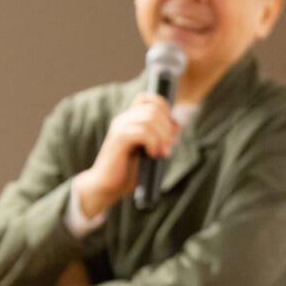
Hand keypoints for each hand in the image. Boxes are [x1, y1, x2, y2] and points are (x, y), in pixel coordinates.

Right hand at [74, 93, 179, 218]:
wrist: (108, 187)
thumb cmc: (130, 170)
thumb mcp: (152, 151)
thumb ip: (163, 136)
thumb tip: (177, 123)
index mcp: (130, 119)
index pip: (147, 98)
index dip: (163, 108)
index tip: (169, 128)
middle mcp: (124, 119)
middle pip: (154, 108)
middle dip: (167, 127)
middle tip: (168, 146)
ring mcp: (120, 128)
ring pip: (150, 118)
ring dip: (162, 136)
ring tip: (162, 153)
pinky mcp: (119, 139)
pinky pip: (142, 131)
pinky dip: (153, 142)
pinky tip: (152, 154)